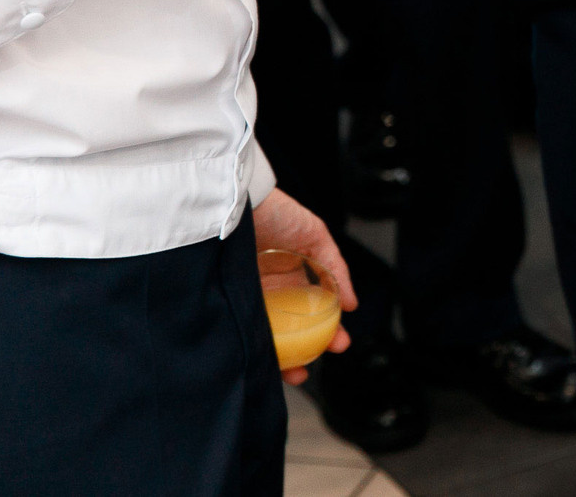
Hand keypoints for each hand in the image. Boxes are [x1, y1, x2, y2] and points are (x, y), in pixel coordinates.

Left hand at [249, 188, 355, 382]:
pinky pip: (240, 331)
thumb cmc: (274, 211)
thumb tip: (352, 302)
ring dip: (281, 357)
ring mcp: (243, 297)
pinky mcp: (223, 303)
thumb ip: (335, 268)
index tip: (338, 343)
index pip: (309, 309)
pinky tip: (267, 360)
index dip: (326, 328)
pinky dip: (253, 348)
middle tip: (313, 365)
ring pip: (264, 335)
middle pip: (287, 328)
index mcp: (287, 275)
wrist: (233, 203)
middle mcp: (265, 290)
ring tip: (294, 372)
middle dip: (304, 350)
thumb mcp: (315, 235)